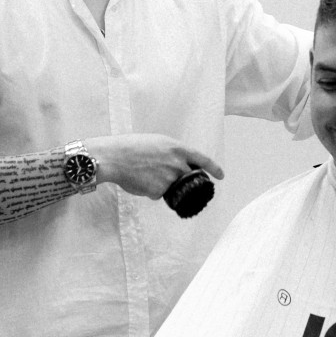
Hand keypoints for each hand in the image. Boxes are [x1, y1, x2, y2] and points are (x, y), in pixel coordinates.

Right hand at [86, 134, 223, 199]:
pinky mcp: (159, 191)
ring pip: (172, 187)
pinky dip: (150, 190)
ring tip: (144, 173)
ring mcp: (169, 178)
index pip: (203, 159)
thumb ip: (172, 152)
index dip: (214, 168)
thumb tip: (178, 164)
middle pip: (189, 176)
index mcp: (178, 148)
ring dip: (161, 184)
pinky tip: (139, 181)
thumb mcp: (157, 142)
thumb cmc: (132, 147)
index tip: (221, 176)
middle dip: (183, 179)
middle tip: (168, 176)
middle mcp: (177, 164)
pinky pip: (158, 194)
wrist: (115, 157)